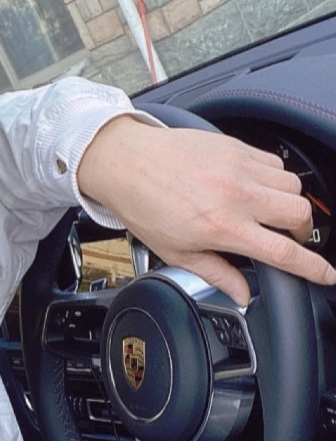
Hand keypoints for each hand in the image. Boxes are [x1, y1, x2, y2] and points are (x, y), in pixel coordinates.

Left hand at [77, 115, 335, 306]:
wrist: (125, 163)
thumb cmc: (144, 206)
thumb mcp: (175, 252)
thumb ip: (216, 273)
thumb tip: (242, 293)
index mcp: (223, 227)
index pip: (283, 253)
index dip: (313, 267)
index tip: (327, 274)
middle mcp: (237, 195)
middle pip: (299, 215)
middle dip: (301, 232)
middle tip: (284, 238)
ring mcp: (238, 167)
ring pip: (292, 186)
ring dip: (287, 203)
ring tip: (265, 212)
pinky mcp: (235, 147)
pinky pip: (275, 162)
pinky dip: (273, 177)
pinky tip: (252, 186)